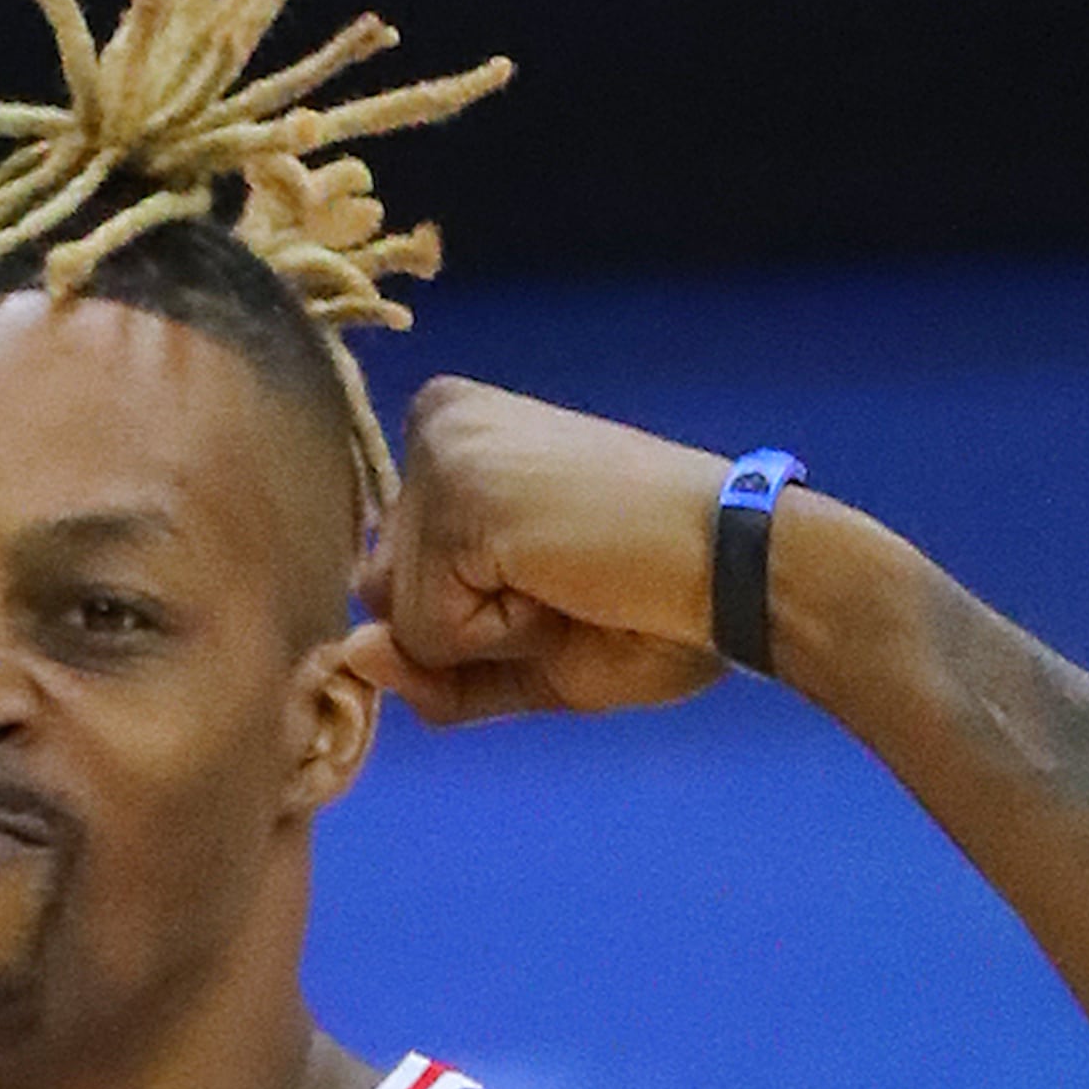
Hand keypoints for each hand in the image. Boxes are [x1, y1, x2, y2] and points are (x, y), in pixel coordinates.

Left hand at [345, 378, 730, 724]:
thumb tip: (349, 652)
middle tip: (571, 582)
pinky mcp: (457, 493)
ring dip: (491, 634)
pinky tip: (564, 582)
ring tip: (572, 579)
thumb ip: (423, 664)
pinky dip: (500, 638)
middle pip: (387, 597)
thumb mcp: (514, 654)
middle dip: (471, 629)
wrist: (738, 574)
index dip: (469, 618)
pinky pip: (430, 632)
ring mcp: (442, 452)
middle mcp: (435, 424)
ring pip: (404, 619)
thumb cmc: (648, 607)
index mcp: (452, 438)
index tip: (558, 577)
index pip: (392, 579)